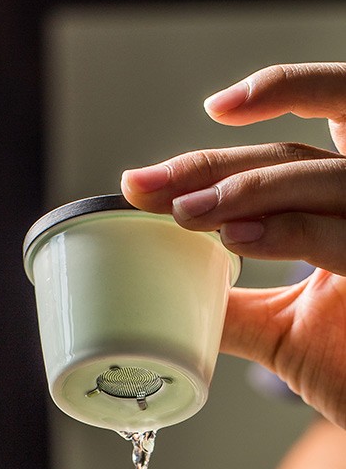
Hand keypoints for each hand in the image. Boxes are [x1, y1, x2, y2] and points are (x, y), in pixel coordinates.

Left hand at [120, 63, 345, 426]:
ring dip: (247, 190)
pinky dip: (291, 229)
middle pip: (297, 155)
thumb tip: (161, 291)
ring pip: (325, 178)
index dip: (234, 135)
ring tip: (183, 212)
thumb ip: (231, 307)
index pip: (296, 149)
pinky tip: (235, 237)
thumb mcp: (283, 333)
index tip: (160, 163)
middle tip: (143, 186)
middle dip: (214, 165)